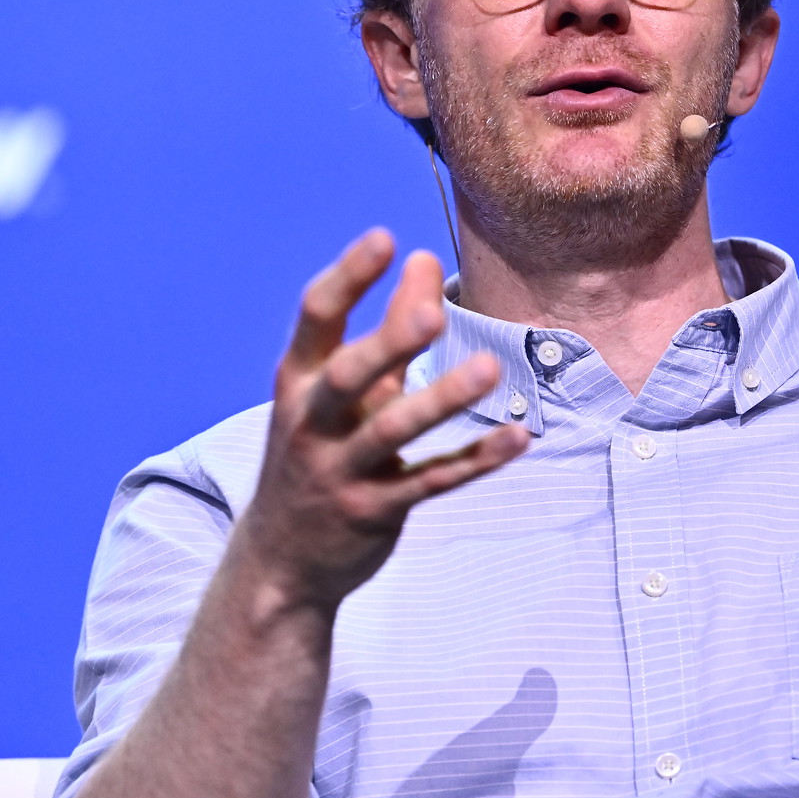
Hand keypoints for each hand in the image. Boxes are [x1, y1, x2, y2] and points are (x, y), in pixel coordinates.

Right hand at [235, 228, 529, 614]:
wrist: (280, 559)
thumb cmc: (319, 448)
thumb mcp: (341, 388)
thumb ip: (388, 327)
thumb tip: (424, 258)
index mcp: (299, 381)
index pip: (315, 318)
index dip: (348, 277)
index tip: (384, 238)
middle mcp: (312, 423)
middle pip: (348, 376)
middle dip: (388, 343)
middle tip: (433, 312)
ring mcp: (340, 471)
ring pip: (392, 433)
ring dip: (441, 400)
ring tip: (489, 369)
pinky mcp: (375, 511)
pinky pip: (431, 482)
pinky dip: (475, 460)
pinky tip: (517, 438)